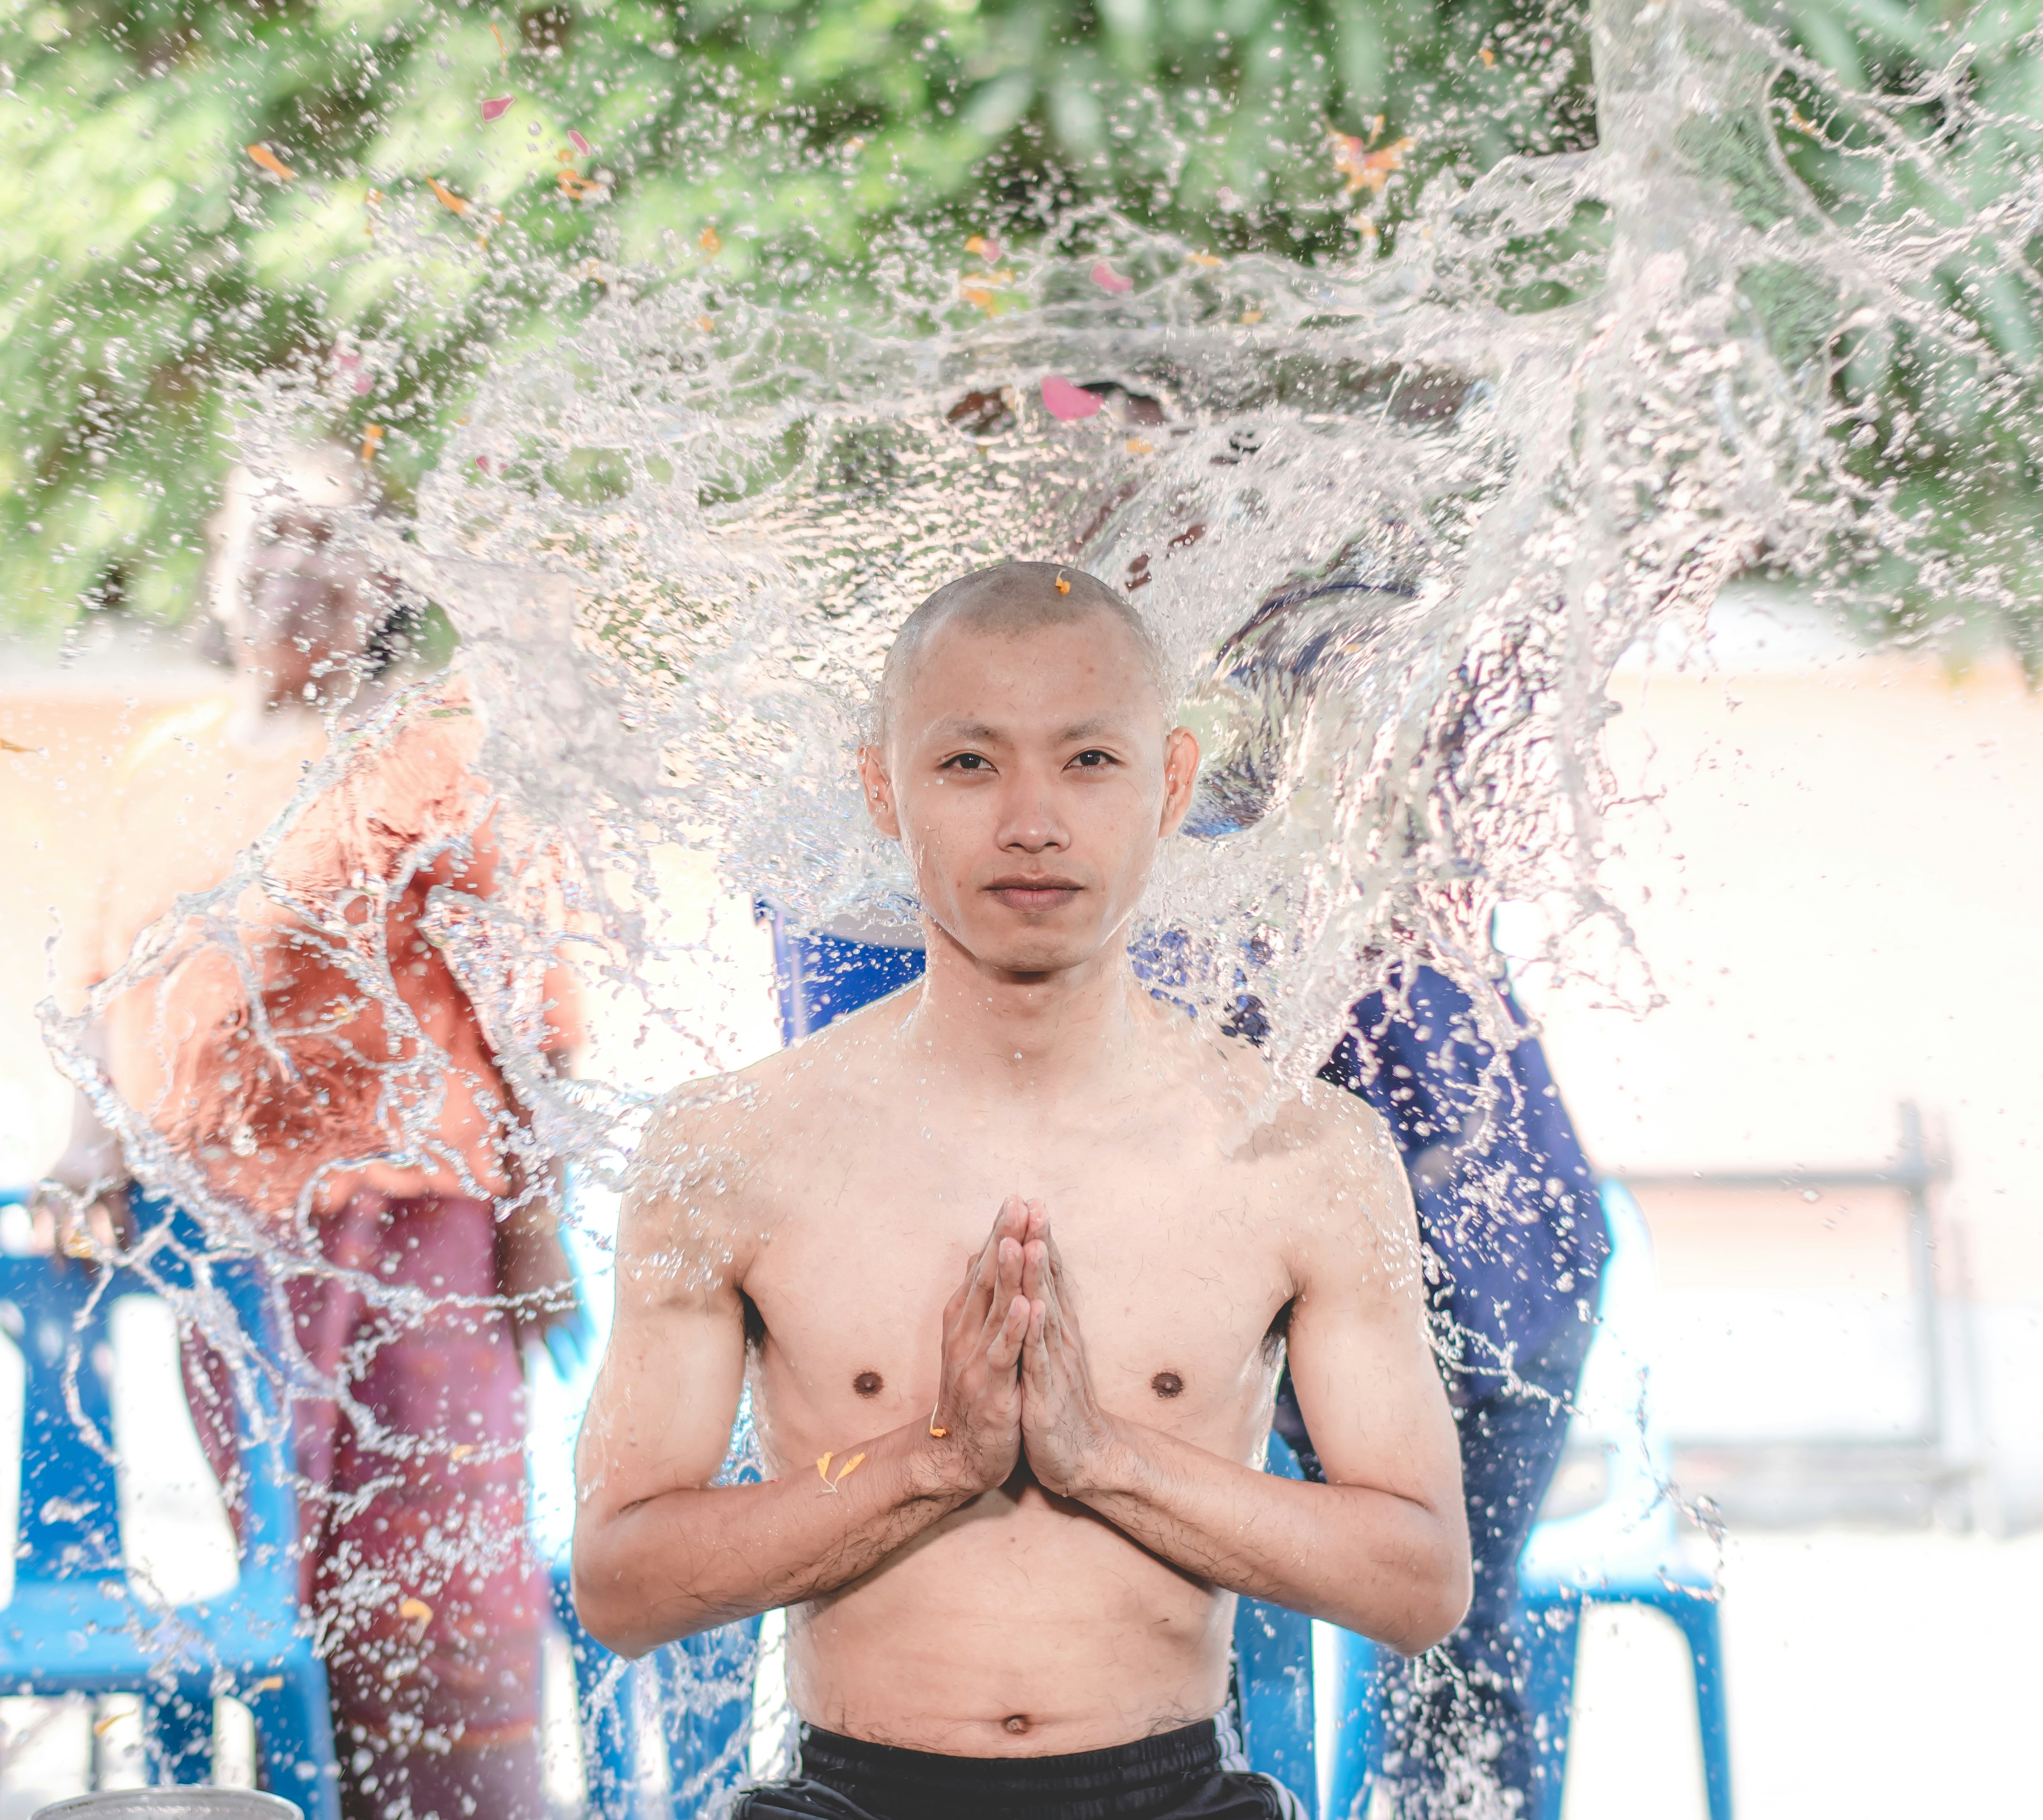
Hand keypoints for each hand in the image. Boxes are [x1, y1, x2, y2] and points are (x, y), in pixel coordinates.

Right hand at [928, 1197, 1030, 1494]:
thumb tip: (974, 1255)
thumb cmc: (972, 1394)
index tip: (1015, 1198)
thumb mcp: (971, 1342)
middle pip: (987, 1279)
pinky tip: (1028, 1306)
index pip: (983, 1268)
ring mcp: (978, 1362)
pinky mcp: (994, 1391)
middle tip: (1017, 1202)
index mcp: (964, 1322)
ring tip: (1018, 1240)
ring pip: (995, 1311)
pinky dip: (1016, 1330)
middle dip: (1004, 1240)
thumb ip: (975, 1300)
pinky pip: (1006, 1355)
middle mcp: (967, 1335)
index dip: (999, 1233)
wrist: (958, 1457)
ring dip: (1007, 1275)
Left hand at [1019, 1212, 1118, 1498]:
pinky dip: (1037, 1333)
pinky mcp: (1047, 1393)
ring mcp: (1055, 1364)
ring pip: (1045, 1313)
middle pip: (1048, 1283)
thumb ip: (1043, 1317)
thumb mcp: (1048, 1354)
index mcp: (1055, 1329)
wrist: (1082, 1457)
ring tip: (1032, 1242)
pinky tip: (1035, 1308)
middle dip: (1040, 1243)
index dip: (1039, 1238)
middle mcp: (1058, 1339)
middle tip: (1034, 1203)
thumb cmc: (1060, 1403)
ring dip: (1039, 1278)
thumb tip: (1036, 1281)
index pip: (1047, 1276)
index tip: (1029, 1200)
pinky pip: (1041, 1359)